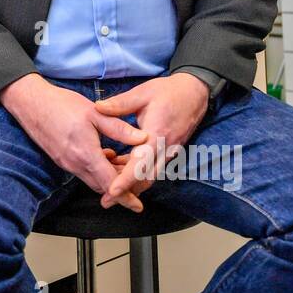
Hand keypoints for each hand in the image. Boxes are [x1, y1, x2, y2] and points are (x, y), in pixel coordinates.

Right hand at [0, 74, 147, 210]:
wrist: (30, 103)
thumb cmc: (61, 104)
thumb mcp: (95, 112)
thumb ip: (119, 128)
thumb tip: (143, 139)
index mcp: (86, 154)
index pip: (109, 184)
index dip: (126, 196)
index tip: (138, 206)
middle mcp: (74, 164)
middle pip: (102, 186)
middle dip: (120, 188)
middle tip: (136, 179)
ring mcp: (66, 163)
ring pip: (92, 179)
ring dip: (108, 177)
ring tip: (123, 165)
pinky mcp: (61, 159)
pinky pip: (83, 171)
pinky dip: (97, 170)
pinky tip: (106, 155)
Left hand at [95, 73, 210, 207]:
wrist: (195, 92)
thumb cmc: (168, 91)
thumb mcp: (142, 93)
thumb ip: (120, 103)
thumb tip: (97, 107)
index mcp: (157, 135)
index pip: (140, 164)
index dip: (126, 179)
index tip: (112, 191)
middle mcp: (165, 149)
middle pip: (146, 178)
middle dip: (127, 191)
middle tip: (106, 201)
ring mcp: (169, 152)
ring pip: (150, 177)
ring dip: (132, 184)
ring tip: (110, 188)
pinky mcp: (169, 152)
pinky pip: (154, 169)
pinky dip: (139, 174)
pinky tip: (122, 169)